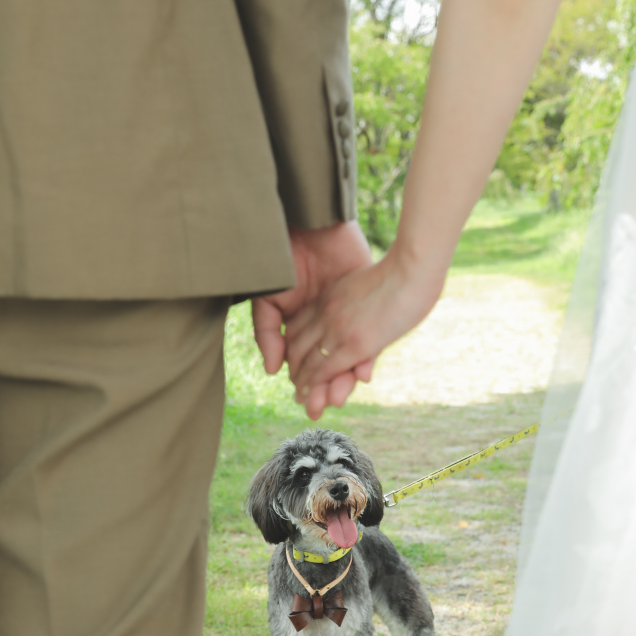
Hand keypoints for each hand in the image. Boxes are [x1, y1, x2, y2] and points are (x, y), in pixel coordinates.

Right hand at [252, 221, 374, 415]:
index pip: (307, 362)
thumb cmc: (285, 257)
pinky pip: (368, 338)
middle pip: (328, 365)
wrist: (310, 224)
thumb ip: (267, 331)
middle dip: (323, 389)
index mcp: (306, 323)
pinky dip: (366, 358)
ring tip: (337, 400)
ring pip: (348, 357)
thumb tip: (273, 368)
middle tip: (318, 411)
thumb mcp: (269, 298)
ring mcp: (348, 315)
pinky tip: (361, 373)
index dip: (305, 383)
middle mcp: (329, 323)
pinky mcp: (364, 304)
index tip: (303, 403)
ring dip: (343, 381)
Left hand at [284, 243, 446, 415]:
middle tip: (297, 388)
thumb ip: (359, 300)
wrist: (414, 267)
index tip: (297, 363)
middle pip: (298, 347)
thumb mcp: (369, 283)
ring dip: (304, 385)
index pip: (299, 327)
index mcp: (330, 296)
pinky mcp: (355, 344)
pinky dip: (315, 386)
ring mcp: (338, 329)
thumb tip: (367, 312)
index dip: (295, 347)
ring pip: (308, 363)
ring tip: (302, 401)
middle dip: (296, 370)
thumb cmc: (405, 271)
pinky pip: (325, 370)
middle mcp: (327, 313)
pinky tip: (311, 397)